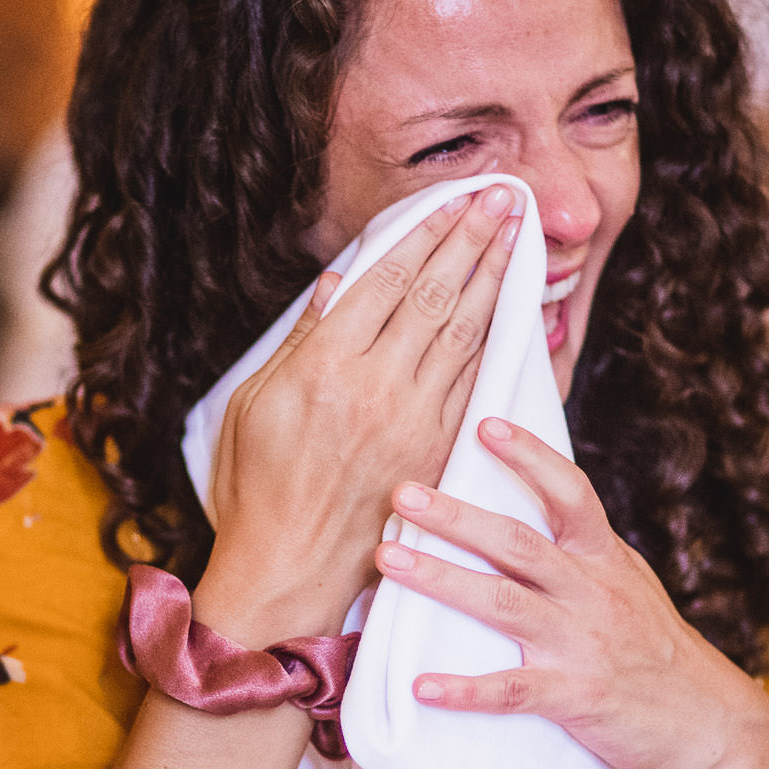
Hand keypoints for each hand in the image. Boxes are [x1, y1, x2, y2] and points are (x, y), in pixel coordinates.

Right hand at [194, 187, 519, 645]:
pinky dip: (493, 336)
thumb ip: (301, 339)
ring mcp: (412, 420)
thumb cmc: (256, 488)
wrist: (289, 570)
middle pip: (436, 295)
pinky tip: (509, 307)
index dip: (426, 234)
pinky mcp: (437, 450)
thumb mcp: (251, 404)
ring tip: (517, 237)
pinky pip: (472, 380)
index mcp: (323, 367)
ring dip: (495, 278)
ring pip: (465, 333)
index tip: (454, 200)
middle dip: (473, 241)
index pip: (387, 280)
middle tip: (503, 197)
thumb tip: (339, 282)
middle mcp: (375, 387)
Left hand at [373, 417, 768, 768]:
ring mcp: (582, 644)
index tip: (485, 426)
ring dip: (443, 581)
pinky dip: (465, 690)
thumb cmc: (656, 650)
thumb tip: (531, 512)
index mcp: (604, 560)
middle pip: (518, 543)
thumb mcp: (629, 584)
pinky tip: (422, 686)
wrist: (708, 722)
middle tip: (403, 494)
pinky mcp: (576, 697)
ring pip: (504, 604)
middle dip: (457, 516)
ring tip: (391, 562)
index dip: (530, 457)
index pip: (570, 494)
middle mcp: (591, 593)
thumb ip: (582, 553)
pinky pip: (513, 691)